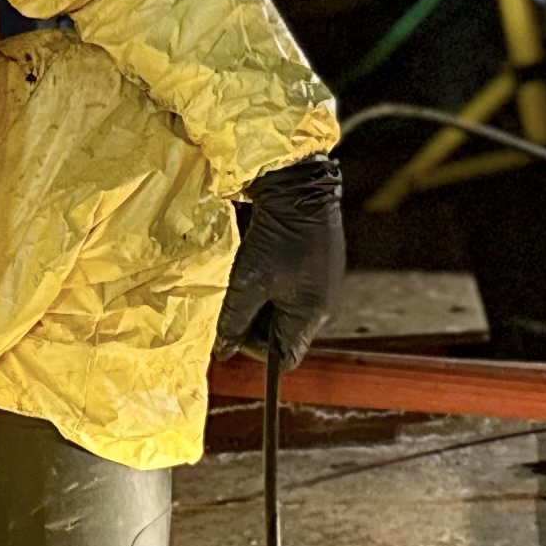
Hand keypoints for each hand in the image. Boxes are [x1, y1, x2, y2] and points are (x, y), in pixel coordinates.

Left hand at [216, 154, 344, 365]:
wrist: (301, 188)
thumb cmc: (276, 237)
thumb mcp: (248, 281)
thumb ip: (234, 320)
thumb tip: (224, 351)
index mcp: (310, 315)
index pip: (285, 357)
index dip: (256, 351)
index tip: (233, 330)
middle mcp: (321, 306)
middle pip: (283, 335)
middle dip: (254, 325)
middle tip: (234, 302)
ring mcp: (321, 285)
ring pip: (284, 312)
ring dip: (261, 303)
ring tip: (245, 281)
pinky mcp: (316, 267)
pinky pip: (291, 291)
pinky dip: (271, 286)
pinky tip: (260, 265)